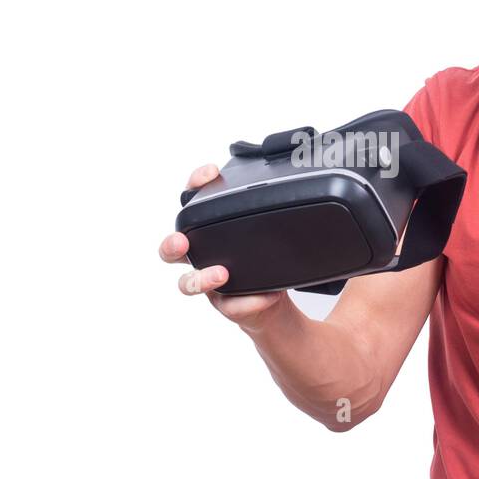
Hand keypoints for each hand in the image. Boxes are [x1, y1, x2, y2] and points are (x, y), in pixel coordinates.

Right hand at [159, 162, 288, 326]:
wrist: (273, 301)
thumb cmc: (263, 259)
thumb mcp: (269, 230)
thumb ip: (275, 208)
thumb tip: (309, 171)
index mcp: (207, 232)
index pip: (191, 202)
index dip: (195, 185)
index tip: (211, 173)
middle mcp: (201, 257)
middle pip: (170, 250)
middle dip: (172, 243)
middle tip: (183, 242)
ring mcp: (209, 284)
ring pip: (188, 284)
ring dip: (200, 278)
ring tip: (221, 274)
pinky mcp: (226, 306)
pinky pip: (232, 306)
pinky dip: (250, 301)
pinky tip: (267, 295)